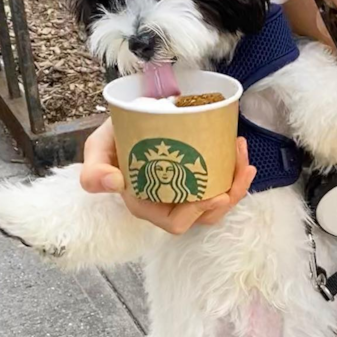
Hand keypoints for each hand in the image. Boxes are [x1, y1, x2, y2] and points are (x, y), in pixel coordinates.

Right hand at [80, 117, 256, 232]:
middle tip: (242, 170)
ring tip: (243, 156)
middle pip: (204, 215)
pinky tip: (240, 152)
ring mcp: (186, 191)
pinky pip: (221, 184)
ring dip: (236, 184)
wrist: (130, 114)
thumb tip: (113, 182)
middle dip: (228, 197)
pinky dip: (234, 172)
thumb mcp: (97, 148)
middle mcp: (168, 203)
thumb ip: (93, 171)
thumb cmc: (114, 135)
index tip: (216, 195)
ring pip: (217, 202)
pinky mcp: (199, 177)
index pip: (175, 221)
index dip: (197, 213)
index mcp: (145, 204)